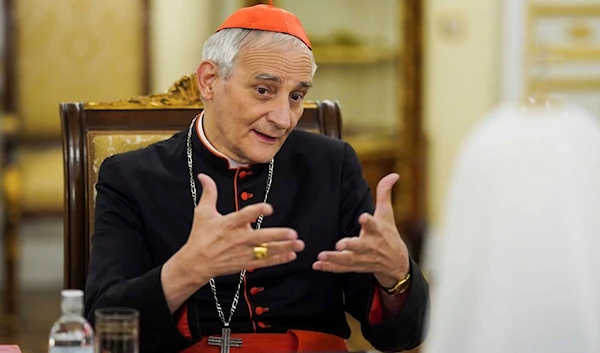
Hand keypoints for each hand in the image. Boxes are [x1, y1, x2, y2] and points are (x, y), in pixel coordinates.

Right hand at [177, 173, 304, 281]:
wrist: (195, 263)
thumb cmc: (200, 236)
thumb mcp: (202, 213)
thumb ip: (209, 193)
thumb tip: (203, 175)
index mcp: (228, 224)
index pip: (244, 216)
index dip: (256, 211)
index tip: (269, 208)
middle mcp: (237, 239)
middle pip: (260, 237)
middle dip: (277, 235)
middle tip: (293, 233)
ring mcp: (242, 252)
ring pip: (266, 251)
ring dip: (284, 248)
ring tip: (299, 244)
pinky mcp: (245, 263)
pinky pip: (264, 262)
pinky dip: (278, 260)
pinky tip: (291, 255)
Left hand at [312, 173, 409, 287]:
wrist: (396, 263)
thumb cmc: (389, 234)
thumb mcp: (387, 214)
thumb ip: (385, 193)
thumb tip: (394, 174)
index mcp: (378, 231)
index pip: (374, 225)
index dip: (368, 221)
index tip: (363, 217)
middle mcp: (371, 246)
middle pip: (360, 246)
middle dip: (351, 245)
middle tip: (340, 244)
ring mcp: (363, 258)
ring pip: (349, 260)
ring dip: (335, 259)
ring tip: (321, 255)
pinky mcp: (356, 267)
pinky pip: (342, 269)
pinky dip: (329, 268)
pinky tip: (317, 265)